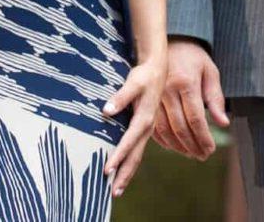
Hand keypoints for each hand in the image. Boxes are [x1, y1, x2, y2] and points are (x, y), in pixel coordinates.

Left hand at [102, 55, 164, 194]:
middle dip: (124, 175)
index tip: (106, 170)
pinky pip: (136, 150)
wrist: (158, 70)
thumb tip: (106, 111)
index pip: (128, 142)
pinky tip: (121, 171)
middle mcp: (146, 129)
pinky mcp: (143, 130)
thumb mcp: (133, 82)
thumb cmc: (144, 75)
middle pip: (135, 157)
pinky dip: (129, 163)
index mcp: (144, 119)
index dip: (117, 156)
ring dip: (126, 173)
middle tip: (113, 193)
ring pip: (136, 156)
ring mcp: (146, 131)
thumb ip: (121, 97)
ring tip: (116, 190)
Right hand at [151, 39, 228, 158]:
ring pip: (164, 129)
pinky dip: (163, 140)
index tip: (210, 150)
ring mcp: (154, 95)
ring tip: (191, 154)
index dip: (203, 138)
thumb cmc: (194, 58)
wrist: (170, 41)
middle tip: (203, 156)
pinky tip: (174, 146)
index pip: (195, 118)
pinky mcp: (145, 99)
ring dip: (178, 146)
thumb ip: (216, 98)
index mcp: (186, 83)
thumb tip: (223, 123)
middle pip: (180, 127)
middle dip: (192, 146)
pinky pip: (152, 125)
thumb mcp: (210, 72)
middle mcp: (167, 90)